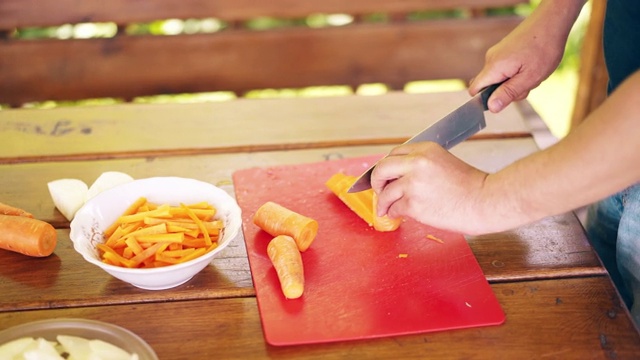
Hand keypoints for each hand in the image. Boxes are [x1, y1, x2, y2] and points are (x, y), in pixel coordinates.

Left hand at [370, 142, 488, 234]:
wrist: (486, 201)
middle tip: (378, 190)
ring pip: (385, 192)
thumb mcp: (445, 163)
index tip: (384, 176)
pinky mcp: (413, 204)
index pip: (394, 154)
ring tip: (385, 208)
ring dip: (383, 202)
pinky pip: (394, 208)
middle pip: (382, 168)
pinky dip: (393, 213)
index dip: (387, 167)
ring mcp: (413, 184)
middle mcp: (417, 163)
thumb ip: (422, 165)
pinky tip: (397, 214)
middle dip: (376, 181)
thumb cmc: (471, 186)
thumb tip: (399, 177)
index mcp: (426, 149)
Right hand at [468, 0, 584, 111]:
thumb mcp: (529, 78)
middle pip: (489, 86)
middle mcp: (491, 59)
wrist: (551, 22)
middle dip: (507, 91)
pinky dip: (517, 73)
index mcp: (494, 67)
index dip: (484, 100)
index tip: (502, 101)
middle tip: (527, 84)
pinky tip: (531, 66)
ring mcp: (497, 54)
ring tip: (532, 72)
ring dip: (515, 82)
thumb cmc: (544, 48)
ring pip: (499, 78)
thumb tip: (491, 107)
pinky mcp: (504, 51)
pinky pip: (505, 69)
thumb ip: (508, 93)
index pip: (474, 90)